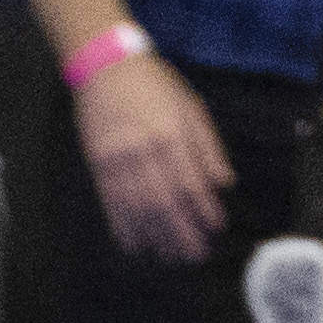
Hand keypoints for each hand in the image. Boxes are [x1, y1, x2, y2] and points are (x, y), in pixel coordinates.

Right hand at [72, 35, 231, 264]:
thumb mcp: (190, 107)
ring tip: (170, 257)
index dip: (205, 210)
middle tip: (196, 255)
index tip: (217, 228)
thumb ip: (207, 147)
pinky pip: (111, 202)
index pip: (191, 183)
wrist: (105, 66)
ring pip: (138, 208)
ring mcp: (117, 159)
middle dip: (182, 234)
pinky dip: (123, 227)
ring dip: (155, 236)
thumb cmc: (155, 85)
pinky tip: (135, 245)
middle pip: (165, 203)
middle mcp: (144, 151)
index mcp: (171, 135)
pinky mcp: (98, 164)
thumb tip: (224, 184)